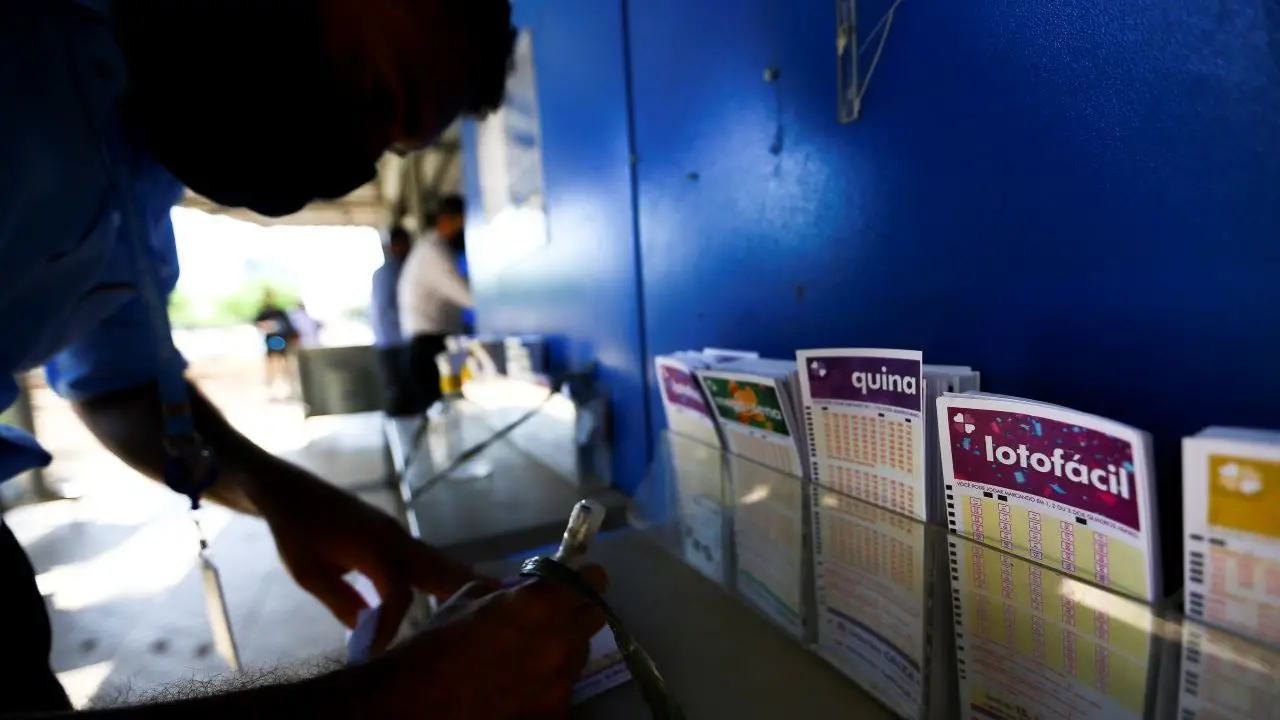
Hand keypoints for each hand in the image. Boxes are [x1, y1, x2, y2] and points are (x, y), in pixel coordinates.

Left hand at [251, 469, 479, 651]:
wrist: (288, 489)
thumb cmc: (295, 531)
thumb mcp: (309, 574)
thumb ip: (342, 602)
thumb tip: (368, 631)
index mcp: (373, 548)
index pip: (399, 594)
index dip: (392, 624)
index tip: (374, 649)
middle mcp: (394, 538)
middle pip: (439, 569)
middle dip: (469, 589)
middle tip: (505, 602)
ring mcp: (397, 533)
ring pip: (438, 560)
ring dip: (464, 578)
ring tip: (496, 594)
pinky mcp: (393, 533)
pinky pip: (427, 556)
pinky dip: (446, 572)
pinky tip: (456, 584)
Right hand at [366, 567, 608, 718]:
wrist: (417, 703)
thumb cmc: (437, 643)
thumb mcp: (468, 597)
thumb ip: (509, 592)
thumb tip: (525, 591)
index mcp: (541, 604)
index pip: (593, 580)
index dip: (583, 579)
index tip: (571, 584)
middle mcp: (561, 641)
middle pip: (593, 618)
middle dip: (575, 613)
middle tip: (550, 620)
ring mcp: (560, 683)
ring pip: (577, 657)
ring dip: (559, 653)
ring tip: (525, 661)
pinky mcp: (554, 715)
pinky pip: (560, 693)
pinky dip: (544, 689)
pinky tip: (516, 690)